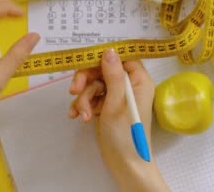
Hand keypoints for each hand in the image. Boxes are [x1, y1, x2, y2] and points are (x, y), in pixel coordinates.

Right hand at [69, 50, 168, 190]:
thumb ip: (113, 75)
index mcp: (139, 80)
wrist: (124, 163)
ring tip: (82, 114)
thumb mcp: (117, 101)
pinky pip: (91, 98)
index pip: (121, 58)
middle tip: (74, 90)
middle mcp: (129, 85)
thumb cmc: (125, 133)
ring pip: (94, 85)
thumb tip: (109, 51)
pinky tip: (77, 116)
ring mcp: (117, 96)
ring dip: (84, 98)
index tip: (86, 61)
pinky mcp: (107, 107)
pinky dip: (83, 106)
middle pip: (103, 70)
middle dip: (86, 81)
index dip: (103, 58)